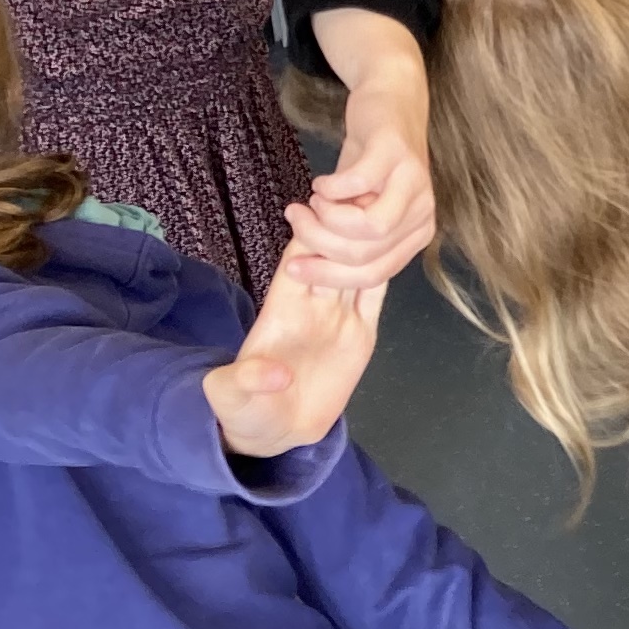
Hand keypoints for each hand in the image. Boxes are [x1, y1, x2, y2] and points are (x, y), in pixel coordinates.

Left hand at [202, 209, 384, 456]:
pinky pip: (375, 297)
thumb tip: (273, 373)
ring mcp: (339, 319)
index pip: (300, 261)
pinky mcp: (361, 336)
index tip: (326, 205)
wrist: (275, 433)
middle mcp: (313, 307)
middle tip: (366, 195)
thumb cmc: (246, 410)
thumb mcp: (231, 398)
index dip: (311, 234)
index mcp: (282, 311)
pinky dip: (386, 271)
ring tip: (388, 211)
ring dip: (369, 242)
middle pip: (332, 255)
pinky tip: (397, 248)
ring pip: (358, 268)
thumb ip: (245, 382)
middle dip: (345, 225)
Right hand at [294, 10, 433, 287]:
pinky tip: (321, 182)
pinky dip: (331, 188)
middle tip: (295, 220)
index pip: (372, 276)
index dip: (328, 277)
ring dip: (326, 220)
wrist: (391, 102)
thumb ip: (345, 240)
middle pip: (365, 256)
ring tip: (310, 201)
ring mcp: (414, 184)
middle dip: (318, 245)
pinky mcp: (396, 153)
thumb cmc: (371, 162)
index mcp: (415, 236)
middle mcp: (423, 215)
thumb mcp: (360, 208)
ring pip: (368, 229)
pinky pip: (358, 184)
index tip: (292, 268)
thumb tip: (309, 269)